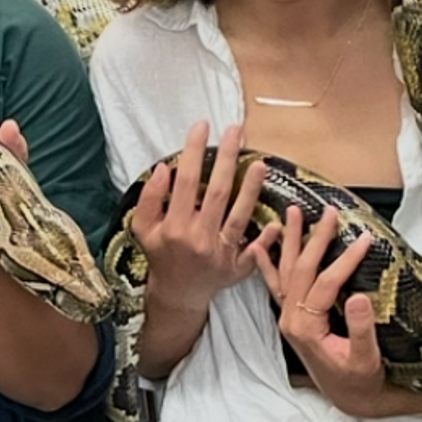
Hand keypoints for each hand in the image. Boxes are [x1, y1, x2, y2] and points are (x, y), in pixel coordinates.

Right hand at [132, 121, 277, 313]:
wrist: (178, 294)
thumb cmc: (161, 254)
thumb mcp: (143, 228)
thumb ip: (149, 198)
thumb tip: (164, 167)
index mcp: (174, 227)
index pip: (186, 182)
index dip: (194, 152)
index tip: (202, 126)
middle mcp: (199, 239)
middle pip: (218, 192)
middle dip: (227, 158)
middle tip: (236, 130)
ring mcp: (221, 255)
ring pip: (240, 216)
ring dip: (252, 189)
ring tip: (260, 162)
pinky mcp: (237, 268)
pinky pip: (255, 251)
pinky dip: (265, 238)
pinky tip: (277, 221)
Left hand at [254, 206, 397, 417]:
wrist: (349, 400)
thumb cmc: (360, 381)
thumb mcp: (366, 359)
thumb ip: (360, 330)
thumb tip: (357, 297)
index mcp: (306, 328)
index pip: (323, 283)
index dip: (344, 261)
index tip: (364, 240)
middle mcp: (290, 319)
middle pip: (300, 270)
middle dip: (314, 239)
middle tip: (328, 213)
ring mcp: (287, 317)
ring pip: (284, 272)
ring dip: (288, 241)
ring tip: (292, 212)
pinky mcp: (291, 317)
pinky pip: (275, 285)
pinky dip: (266, 264)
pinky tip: (259, 245)